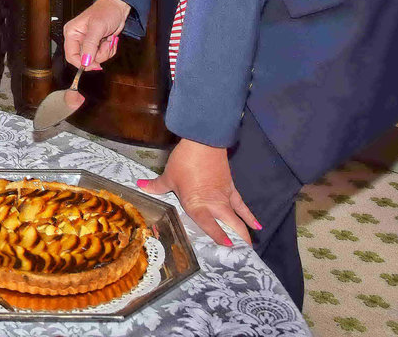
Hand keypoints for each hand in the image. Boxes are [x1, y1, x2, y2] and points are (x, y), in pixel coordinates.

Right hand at [61, 0, 129, 70]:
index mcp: (72, 33)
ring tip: (108, 40)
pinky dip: (109, 50)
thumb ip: (90, 45)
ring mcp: (87, 43)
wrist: (118, 8)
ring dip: (105, 52)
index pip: (71, 55)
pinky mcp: (96, 45)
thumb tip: (85, 61)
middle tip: (105, 44)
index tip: (95, 65)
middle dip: (98, 54)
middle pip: (84, 59)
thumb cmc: (106, 12)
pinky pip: (102, 55)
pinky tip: (110, 40)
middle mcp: (78, 39)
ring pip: (94, 59)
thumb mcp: (97, 28)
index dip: (82, 63)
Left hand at [139, 138, 260, 246]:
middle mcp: (214, 204)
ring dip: (244, 232)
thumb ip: (156, 186)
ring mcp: (225, 196)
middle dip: (237, 240)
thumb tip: (140, 185)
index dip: (218, 236)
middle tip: (241, 255)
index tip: (227, 247)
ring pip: (237, 218)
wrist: (204, 142)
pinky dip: (249, 216)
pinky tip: (258, 225)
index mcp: (197, 204)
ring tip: (249, 247)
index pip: (209, 224)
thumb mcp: (168, 176)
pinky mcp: (231, 188)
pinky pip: (241, 205)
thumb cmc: (184, 161)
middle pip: (229, 224)